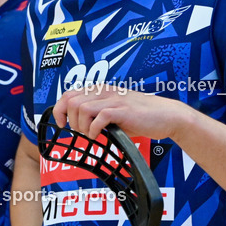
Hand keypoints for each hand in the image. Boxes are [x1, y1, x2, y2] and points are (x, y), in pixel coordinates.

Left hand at [53, 85, 193, 140]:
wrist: (166, 116)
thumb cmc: (140, 116)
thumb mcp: (114, 111)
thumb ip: (97, 113)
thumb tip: (78, 125)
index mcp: (100, 90)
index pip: (68, 94)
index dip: (60, 110)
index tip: (63, 124)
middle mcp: (104, 92)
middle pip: (71, 102)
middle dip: (71, 121)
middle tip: (83, 132)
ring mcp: (114, 100)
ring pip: (82, 108)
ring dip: (82, 126)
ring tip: (92, 135)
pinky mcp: (122, 111)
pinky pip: (99, 118)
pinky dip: (94, 130)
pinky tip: (101, 135)